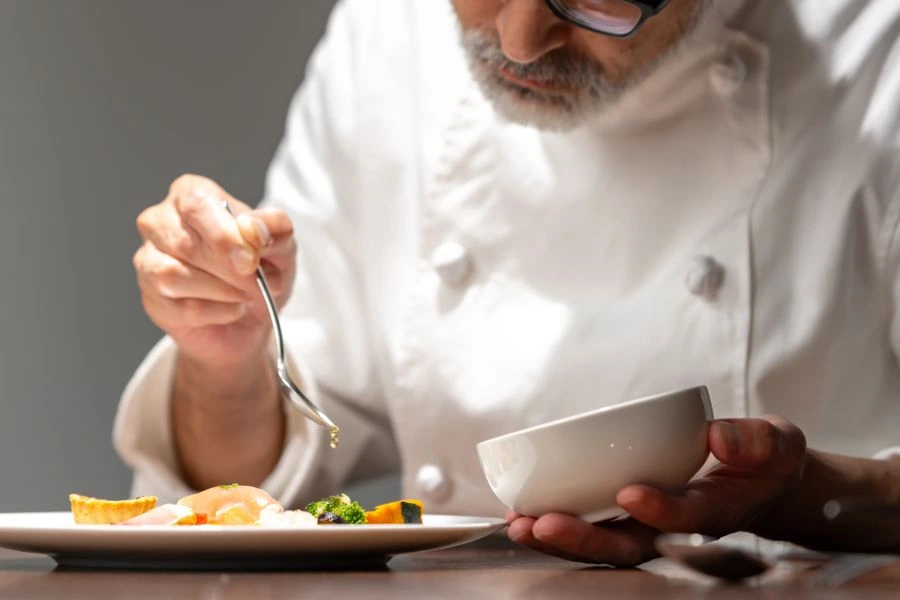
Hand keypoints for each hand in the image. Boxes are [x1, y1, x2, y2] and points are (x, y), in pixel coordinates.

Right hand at [134, 174, 296, 370]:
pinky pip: (180, 307)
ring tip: (247, 294)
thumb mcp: (281, 243)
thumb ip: (275, 227)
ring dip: (221, 291)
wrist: (253, 315)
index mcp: (191, 194)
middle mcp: (160, 221)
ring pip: (173, 276)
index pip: (195, 205)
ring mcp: (149, 260)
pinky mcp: (151, 298)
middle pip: (184, 243)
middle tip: (258, 283)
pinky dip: (217, 312)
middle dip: (228, 269)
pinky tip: (234, 309)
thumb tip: (253, 228)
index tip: (250, 261)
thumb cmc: (261, 268)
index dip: (223, 235)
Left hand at [507, 416, 807, 565]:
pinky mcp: (633, 519)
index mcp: (718, 510)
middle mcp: (679, 528)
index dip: (660, 509)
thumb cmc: (765, 462)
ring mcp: (653, 527)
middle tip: (543, 524)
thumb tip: (719, 435)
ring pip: (605, 544)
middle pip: (631, 545)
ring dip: (561, 538)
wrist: (762, 485)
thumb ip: (757, 441)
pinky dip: (559, 526)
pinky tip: (523, 516)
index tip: (630, 492)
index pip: (688, 516)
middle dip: (586, 539)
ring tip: (520, 525)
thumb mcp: (778, 444)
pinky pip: (595, 529)